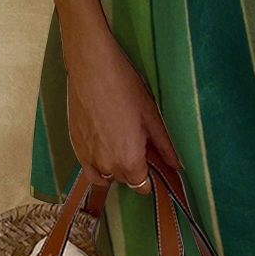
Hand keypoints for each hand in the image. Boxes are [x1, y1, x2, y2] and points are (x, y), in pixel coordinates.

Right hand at [63, 25, 183, 194]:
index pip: (142, 186)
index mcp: (129, 161)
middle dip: (135, 167)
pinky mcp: (75, 147)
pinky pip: (90, 169)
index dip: (151, 176)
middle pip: (125, 180)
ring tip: (122, 140)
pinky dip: (99, 165)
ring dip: (116, 166)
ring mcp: (88, 158)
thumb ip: (166, 146)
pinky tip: (106, 146)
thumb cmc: (125, 88)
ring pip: (107, 175)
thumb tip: (179, 165)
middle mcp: (107, 166)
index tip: (154, 161)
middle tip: (139, 141)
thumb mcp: (152, 116)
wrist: (92, 69)